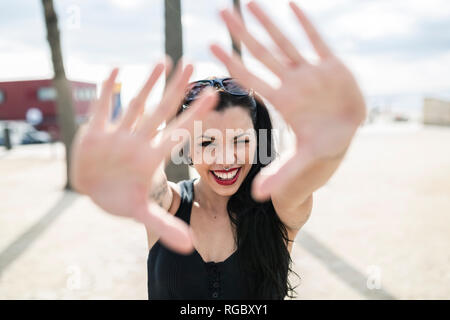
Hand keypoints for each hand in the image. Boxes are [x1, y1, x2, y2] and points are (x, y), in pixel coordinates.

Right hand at [70, 59, 216, 253]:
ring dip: (147, 83)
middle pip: (162, 111)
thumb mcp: (142, 213)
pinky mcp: (95, 133)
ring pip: (135, 104)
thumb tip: (190, 248)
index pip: (178, 132)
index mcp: (152, 158)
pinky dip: (105, 91)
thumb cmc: (122, 199)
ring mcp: (118, 135)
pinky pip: (102, 108)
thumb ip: (165, 225)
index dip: (195, 116)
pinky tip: (114, 70)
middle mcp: (139, 141)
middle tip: (193, 64)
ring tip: (162, 61)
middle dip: (176, 88)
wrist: (97, 193)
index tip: (213, 96)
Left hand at [210, 1, 366, 199]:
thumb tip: (258, 195)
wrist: (345, 139)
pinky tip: (292, 5)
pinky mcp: (333, 67)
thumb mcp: (302, 165)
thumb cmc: (321, 151)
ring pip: (286, 41)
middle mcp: (293, 83)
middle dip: (242, 34)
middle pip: (262, 53)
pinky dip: (306, 24)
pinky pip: (318, 41)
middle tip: (220, 12)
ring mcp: (312, 73)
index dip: (233, 62)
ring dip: (268, 21)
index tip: (211, 46)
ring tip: (248, 2)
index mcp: (283, 101)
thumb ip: (281, 177)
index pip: (251, 78)